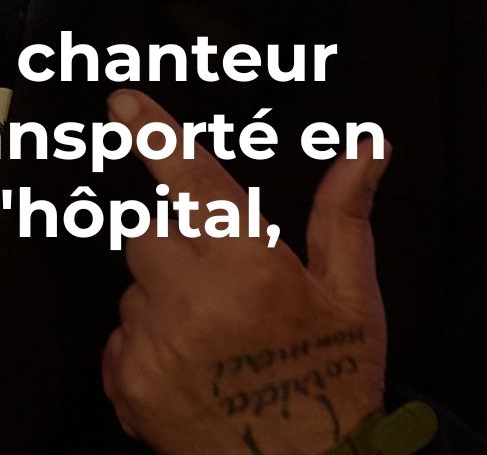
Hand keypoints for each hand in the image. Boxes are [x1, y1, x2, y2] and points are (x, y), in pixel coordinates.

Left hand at [101, 90, 388, 454]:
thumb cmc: (335, 382)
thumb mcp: (352, 299)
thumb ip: (345, 214)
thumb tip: (367, 147)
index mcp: (251, 269)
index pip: (192, 181)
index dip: (155, 134)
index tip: (122, 100)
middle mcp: (196, 303)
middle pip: (147, 233)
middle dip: (176, 244)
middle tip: (219, 281)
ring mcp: (156, 347)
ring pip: (133, 286)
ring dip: (162, 297)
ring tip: (214, 335)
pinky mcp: (130, 386)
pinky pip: (119, 338)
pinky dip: (145, 345)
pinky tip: (192, 368)